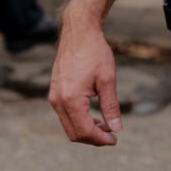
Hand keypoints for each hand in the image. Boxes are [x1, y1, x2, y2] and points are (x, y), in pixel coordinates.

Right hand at [48, 18, 121, 145]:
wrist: (78, 31)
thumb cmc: (94, 52)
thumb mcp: (107, 80)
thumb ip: (111, 106)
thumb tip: (116, 128)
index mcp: (71, 99)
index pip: (84, 131)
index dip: (101, 139)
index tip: (115, 139)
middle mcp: (58, 101)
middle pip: (74, 133)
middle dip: (93, 138)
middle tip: (112, 134)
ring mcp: (53, 97)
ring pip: (68, 125)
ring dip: (86, 129)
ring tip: (105, 124)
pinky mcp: (54, 92)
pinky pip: (65, 115)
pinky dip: (79, 120)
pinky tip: (94, 115)